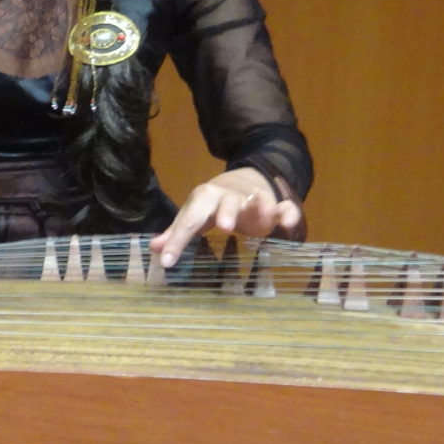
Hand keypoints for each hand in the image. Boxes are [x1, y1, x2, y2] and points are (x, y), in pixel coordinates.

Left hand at [152, 168, 301, 268]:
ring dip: (260, 206)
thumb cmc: (212, 206)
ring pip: (257, 200)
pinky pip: (284, 208)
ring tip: (265, 215)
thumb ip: (176, 232)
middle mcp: (228, 198)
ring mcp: (253, 200)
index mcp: (204, 200)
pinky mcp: (274, 207)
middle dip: (225, 213)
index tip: (167, 261)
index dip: (177, 241)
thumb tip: (154, 248)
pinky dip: (288, 213)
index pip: (188, 221)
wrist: (242, 182)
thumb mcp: (194, 216)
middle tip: (224, 227)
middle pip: (226, 203)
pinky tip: (288, 223)